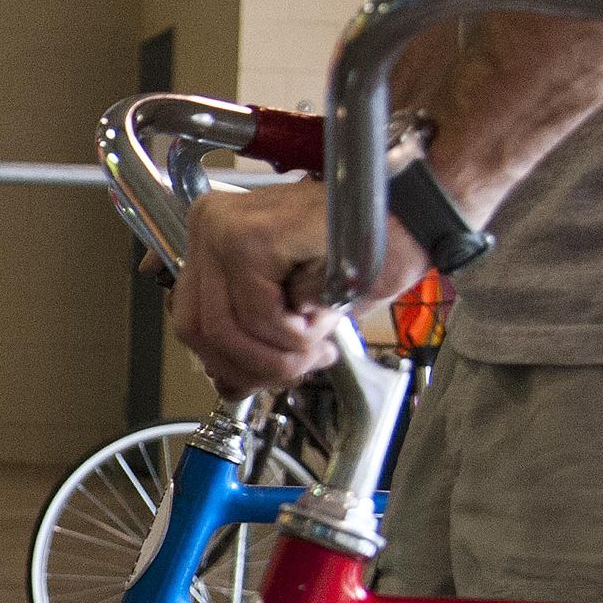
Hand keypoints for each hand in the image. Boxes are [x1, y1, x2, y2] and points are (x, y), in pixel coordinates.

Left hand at [170, 180, 349, 397]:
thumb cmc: (365, 250)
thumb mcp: (296, 305)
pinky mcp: (251, 237)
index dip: (228, 364)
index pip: (189, 320)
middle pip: (197, 330)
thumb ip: (254, 339)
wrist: (412, 218)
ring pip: (225, 329)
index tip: (272, 375)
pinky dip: (296, 334)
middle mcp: (209, 224)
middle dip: (253, 367)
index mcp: (212, 237)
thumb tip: (225, 385)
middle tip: (303, 366)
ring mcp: (224, 227)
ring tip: (318, 343)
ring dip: (281, 353)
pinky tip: (320, 316)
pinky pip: (259, 315)